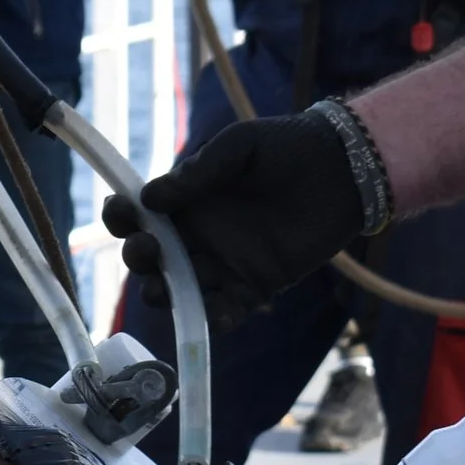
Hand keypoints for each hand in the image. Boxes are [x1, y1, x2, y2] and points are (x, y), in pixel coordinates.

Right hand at [103, 109, 364, 327]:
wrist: (344, 168)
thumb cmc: (290, 146)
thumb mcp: (240, 146)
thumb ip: (199, 170)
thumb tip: (151, 198)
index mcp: (187, 201)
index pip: (140, 215)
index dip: (121, 217)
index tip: (120, 213)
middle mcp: (199, 235)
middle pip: (151, 257)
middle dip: (138, 256)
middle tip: (148, 248)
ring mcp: (225, 263)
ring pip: (180, 289)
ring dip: (163, 292)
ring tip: (163, 286)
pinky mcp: (256, 286)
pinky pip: (226, 311)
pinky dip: (211, 319)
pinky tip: (204, 314)